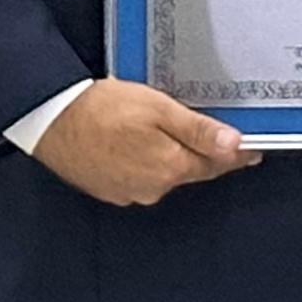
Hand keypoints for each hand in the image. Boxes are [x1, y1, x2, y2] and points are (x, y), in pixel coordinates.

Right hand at [33, 79, 253, 205]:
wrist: (51, 119)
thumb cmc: (103, 109)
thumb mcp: (159, 109)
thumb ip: (198, 130)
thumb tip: (234, 145)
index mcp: (171, 167)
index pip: (215, 164)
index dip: (235, 155)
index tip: (251, 151)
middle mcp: (154, 188)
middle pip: (190, 170)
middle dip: (199, 154)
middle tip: (205, 132)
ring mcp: (130, 193)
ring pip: (163, 175)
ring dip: (167, 158)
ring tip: (158, 132)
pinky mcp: (109, 190)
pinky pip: (138, 178)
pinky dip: (142, 163)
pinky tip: (133, 145)